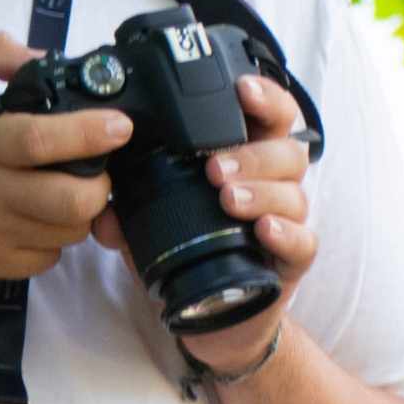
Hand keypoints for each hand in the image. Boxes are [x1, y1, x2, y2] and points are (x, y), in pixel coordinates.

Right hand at [0, 31, 133, 283]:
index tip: (120, 125)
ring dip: (80, 210)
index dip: (90, 133)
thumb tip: (43, 61)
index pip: (42, 140)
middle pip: (73, 201)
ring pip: (69, 232)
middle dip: (101, 184)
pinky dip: (54, 238)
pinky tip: (37, 216)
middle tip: (95, 167)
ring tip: (65, 188)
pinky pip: (48, 258)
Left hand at [91, 71, 315, 374]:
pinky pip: (304, 242)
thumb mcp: (153, 224)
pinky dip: (285, 234)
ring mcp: (288, 221)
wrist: (221, 315)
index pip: (270, 115)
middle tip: (214, 167)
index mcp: (248, 158)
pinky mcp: (293, 260)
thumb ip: (128, 211)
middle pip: (287, 150)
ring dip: (262, 191)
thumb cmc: (194, 250)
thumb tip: (99, 210)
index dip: (263, 96)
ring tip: (228, 197)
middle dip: (252, 153)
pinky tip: (263, 230)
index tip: (240, 89)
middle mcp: (275, 184)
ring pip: (294, 193)